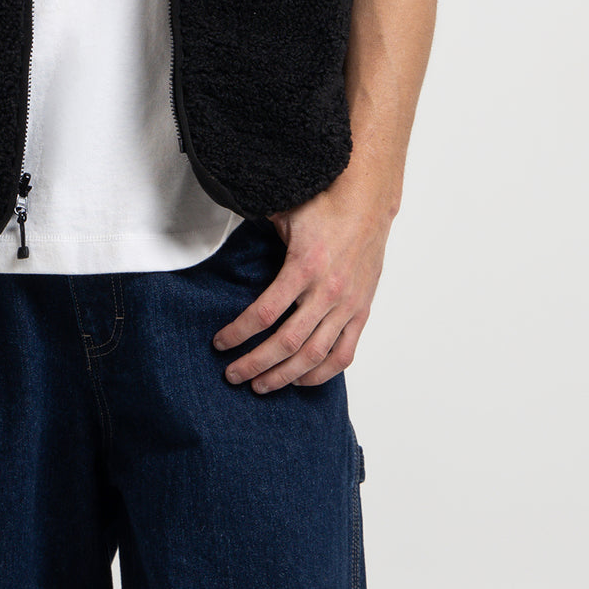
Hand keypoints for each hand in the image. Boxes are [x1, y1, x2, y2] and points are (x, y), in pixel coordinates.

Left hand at [211, 172, 395, 390]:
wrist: (369, 203)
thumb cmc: (325, 206)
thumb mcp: (286, 214)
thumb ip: (259, 233)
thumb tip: (230, 237)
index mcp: (304, 266)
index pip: (265, 313)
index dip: (238, 333)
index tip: (220, 343)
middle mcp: (328, 291)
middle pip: (286, 343)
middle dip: (255, 364)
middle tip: (233, 374)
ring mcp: (348, 305)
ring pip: (314, 356)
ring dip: (284, 376)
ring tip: (261, 385)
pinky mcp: (362, 312)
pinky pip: (343, 354)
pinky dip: (321, 373)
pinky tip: (300, 380)